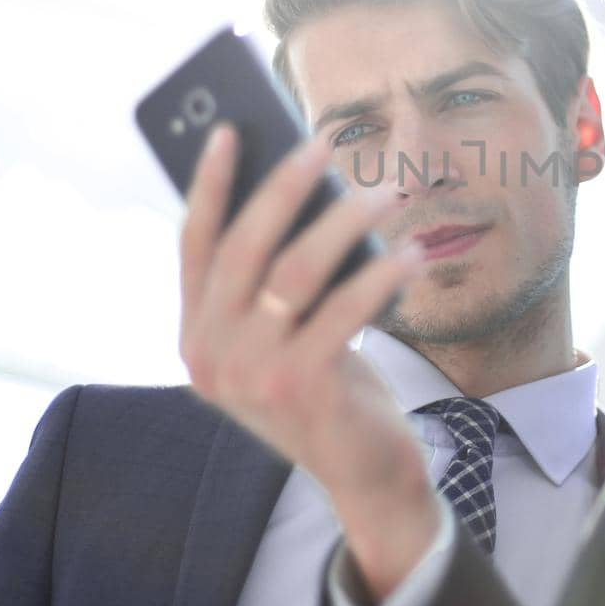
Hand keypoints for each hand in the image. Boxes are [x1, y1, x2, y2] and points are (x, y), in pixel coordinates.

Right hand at [179, 125, 438, 598]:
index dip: (210, 186)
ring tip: (387, 191)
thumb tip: (306, 187)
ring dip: (345, 221)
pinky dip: (381, 275)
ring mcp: (249, 375)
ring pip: (295, 272)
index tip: (229, 131)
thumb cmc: (330, 386)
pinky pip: (343, 309)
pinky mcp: (299, 388)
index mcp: (195, 336)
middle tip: (324, 142)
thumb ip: (278, 279)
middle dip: (285, 186)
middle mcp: (208, 356)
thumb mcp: (287, 333)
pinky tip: (411, 252)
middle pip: (244, 247)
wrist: (363, 474)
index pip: (193, 245)